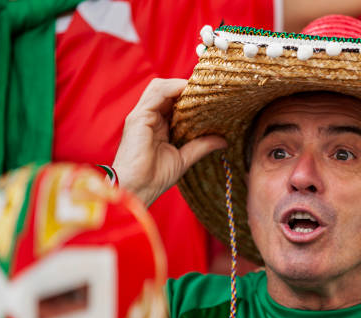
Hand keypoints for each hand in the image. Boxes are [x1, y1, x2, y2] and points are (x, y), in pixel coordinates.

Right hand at [113, 78, 226, 205]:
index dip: (189, 96)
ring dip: (179, 85)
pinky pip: (155, 93)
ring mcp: (142, 115)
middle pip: (166, 90)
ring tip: (199, 89)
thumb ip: (201, 146)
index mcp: (157, 125)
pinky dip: (172, 88)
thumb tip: (223, 140)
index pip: (173, 101)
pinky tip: (187, 91)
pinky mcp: (138, 117)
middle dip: (186, 88)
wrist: (137, 189)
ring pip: (160, 87)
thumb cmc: (154, 177)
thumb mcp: (184, 158)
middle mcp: (149, 117)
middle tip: (208, 91)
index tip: (211, 97)